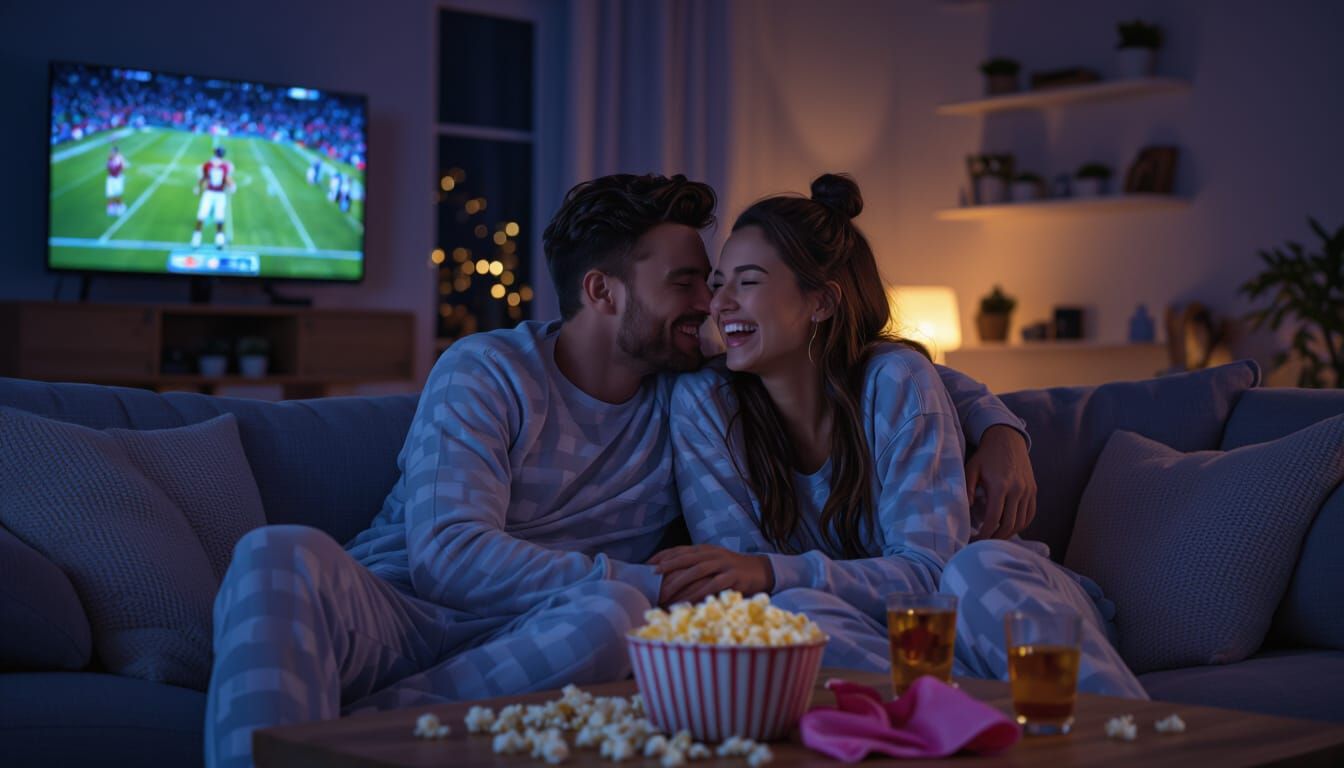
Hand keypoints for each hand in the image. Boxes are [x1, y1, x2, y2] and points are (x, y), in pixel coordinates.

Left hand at [649, 544, 773, 606]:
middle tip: (652, 575)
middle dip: (668, 565)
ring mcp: (723, 564)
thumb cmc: (731, 570)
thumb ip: (695, 565)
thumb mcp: (712, 562)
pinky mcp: (733, 577)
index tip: (647, 564)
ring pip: (698, 570)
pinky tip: (689, 601)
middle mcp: (713, 554)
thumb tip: (670, 576)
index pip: (680, 549)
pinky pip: (713, 584)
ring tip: (666, 592)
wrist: (761, 570)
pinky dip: (699, 593)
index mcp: (705, 549)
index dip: (663, 555)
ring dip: (680, 581)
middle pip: (686, 557)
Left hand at [965, 424, 1036, 540]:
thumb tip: (968, 509)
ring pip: (1021, 522)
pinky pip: (1030, 514)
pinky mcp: (1033, 490)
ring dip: (1009, 533)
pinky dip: (1021, 524)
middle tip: (983, 543)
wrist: (1007, 438)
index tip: (975, 540)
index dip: (985, 534)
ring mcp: (1028, 490)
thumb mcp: (971, 468)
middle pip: (1009, 524)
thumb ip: (967, 488)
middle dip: (996, 538)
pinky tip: (1010, 527)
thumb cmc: (986, 455)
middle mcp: (1017, 490)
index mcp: (1000, 486)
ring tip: (995, 537)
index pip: (994, 519)